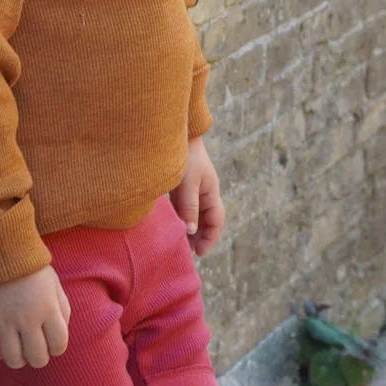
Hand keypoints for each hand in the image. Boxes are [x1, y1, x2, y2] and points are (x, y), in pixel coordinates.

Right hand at [0, 265, 70, 368]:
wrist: (1, 248)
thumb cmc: (31, 267)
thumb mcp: (54, 283)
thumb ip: (62, 308)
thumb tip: (60, 334)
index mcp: (48, 308)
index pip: (59, 344)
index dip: (57, 347)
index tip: (52, 342)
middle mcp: (28, 318)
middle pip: (37, 359)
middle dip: (39, 357)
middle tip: (35, 347)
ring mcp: (5, 321)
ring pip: (14, 360)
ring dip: (19, 359)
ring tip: (19, 348)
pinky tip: (1, 345)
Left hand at [170, 136, 224, 256]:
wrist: (174, 133)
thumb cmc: (185, 156)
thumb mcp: (187, 183)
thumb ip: (189, 207)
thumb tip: (190, 231)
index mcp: (211, 192)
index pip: (216, 220)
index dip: (210, 238)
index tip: (198, 252)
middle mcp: (204, 192)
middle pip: (205, 220)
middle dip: (197, 237)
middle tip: (185, 252)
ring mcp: (192, 188)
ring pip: (192, 214)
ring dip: (186, 229)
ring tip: (176, 243)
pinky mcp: (180, 185)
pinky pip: (181, 206)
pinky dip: (178, 217)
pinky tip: (169, 224)